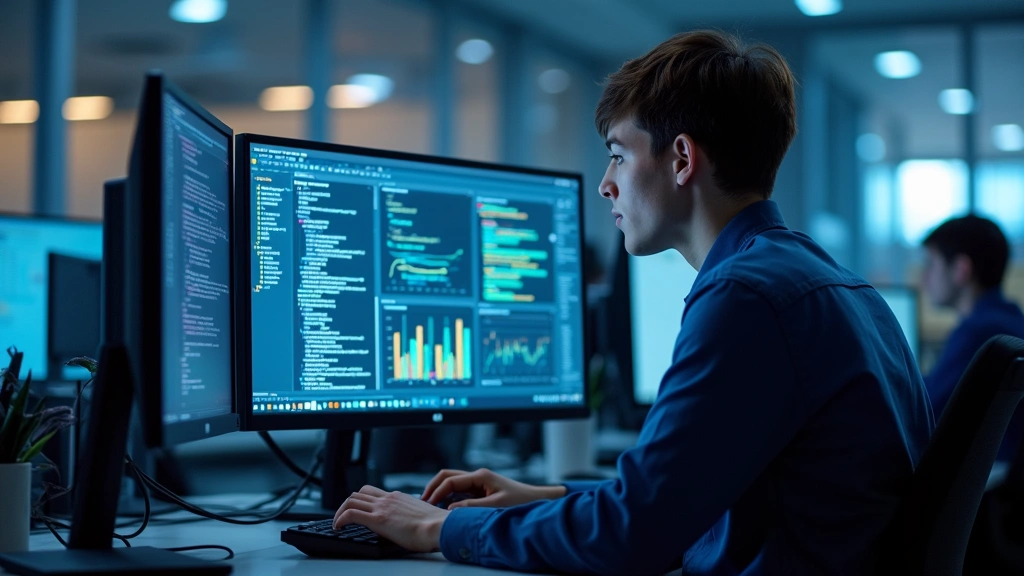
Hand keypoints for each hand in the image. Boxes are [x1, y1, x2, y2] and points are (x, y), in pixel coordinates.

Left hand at [333, 485, 449, 552]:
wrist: (440, 527)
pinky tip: (338, 527)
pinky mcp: (378, 519)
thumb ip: (412, 515)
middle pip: (360, 493)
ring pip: (352, 499)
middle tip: (343, 516)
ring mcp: (383, 507)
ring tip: (337, 523)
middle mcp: (389, 498)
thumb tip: (413, 524)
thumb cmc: (436, 526)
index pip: (374, 493)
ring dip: (340, 510)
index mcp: (399, 497)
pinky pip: (351, 513)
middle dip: (348, 503)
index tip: (358, 511)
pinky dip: (340, 519)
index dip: (363, 501)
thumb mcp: (422, 516)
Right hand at [420, 468, 566, 508]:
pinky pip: (459, 491)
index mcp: (479, 476)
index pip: (450, 480)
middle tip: (422, 502)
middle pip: (447, 476)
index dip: (436, 492)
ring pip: (451, 483)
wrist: (536, 500)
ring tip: (429, 506)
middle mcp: (477, 476)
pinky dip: (448, 497)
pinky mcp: (480, 491)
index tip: (427, 504)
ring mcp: (478, 482)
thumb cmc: (520, 502)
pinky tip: (443, 508)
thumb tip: (450, 509)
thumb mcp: (495, 506)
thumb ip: (471, 507)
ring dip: (439, 492)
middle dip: (433, 487)